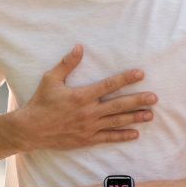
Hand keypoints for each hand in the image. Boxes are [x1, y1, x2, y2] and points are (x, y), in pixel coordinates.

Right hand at [12, 45, 156, 151]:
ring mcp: (89, 127)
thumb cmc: (40, 102)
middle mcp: (88, 112)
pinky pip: (108, 138)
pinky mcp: (87, 139)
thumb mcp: (50, 79)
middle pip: (119, 105)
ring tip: (150, 115)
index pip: (109, 85)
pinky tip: (135, 134)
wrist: (30, 130)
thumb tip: (79, 47)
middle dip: (138, 100)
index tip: (140, 74)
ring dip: (135, 117)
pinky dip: (122, 136)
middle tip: (154, 98)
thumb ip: (67, 64)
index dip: (126, 79)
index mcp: (81, 96)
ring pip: (117, 121)